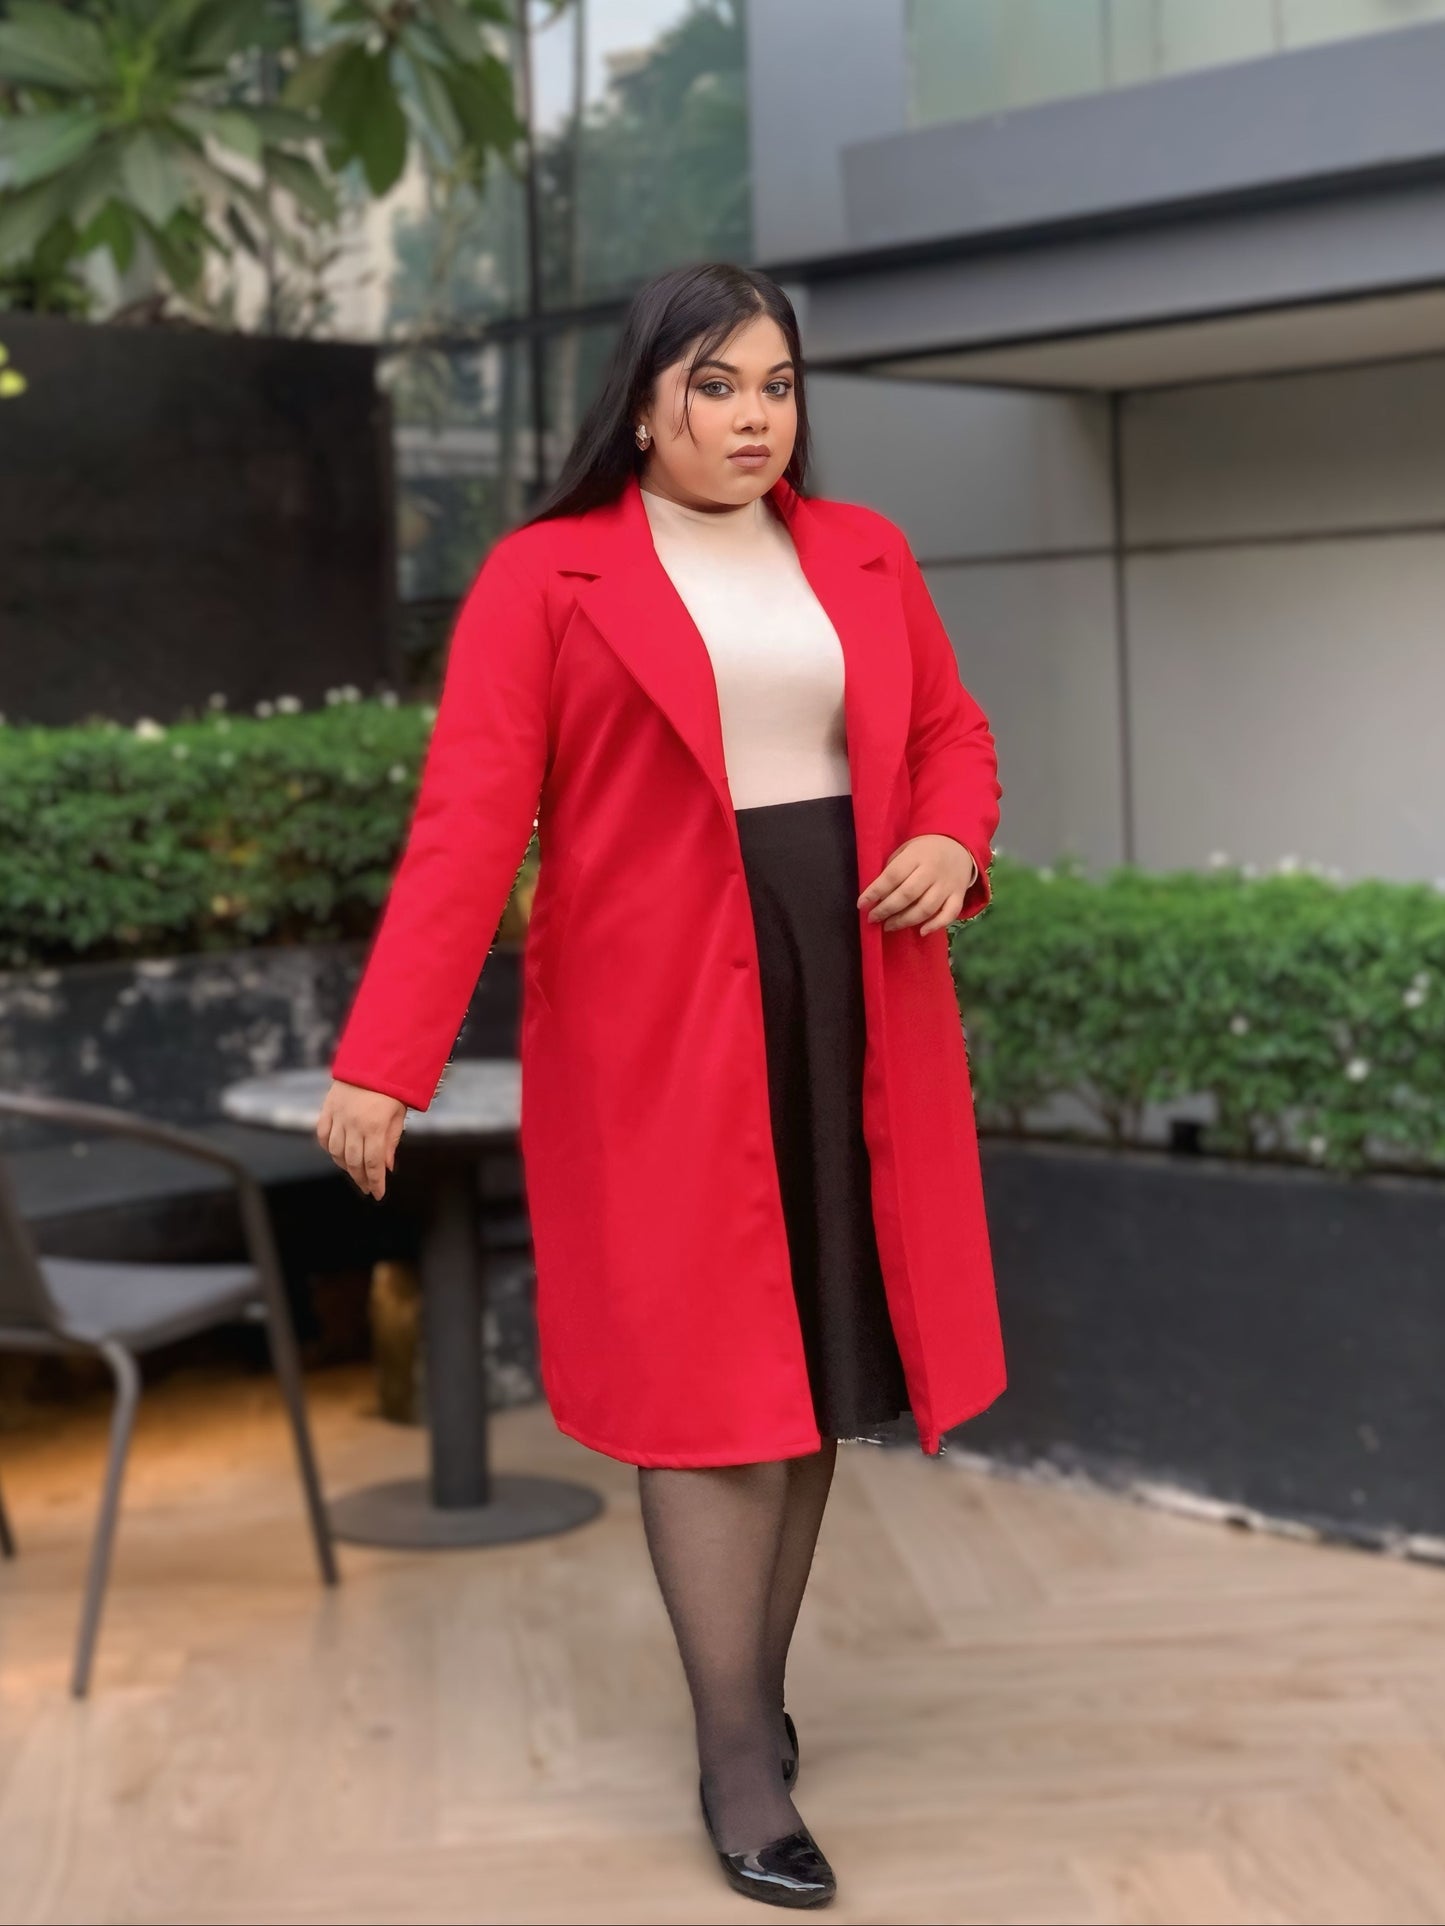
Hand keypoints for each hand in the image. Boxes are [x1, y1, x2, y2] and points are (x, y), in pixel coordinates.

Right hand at [316, 1080, 407, 1199]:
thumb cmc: (392, 1087)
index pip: (372, 1163)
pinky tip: (338, 1155)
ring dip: (345, 1166)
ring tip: (355, 1173)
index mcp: (375, 1125)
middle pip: (353, 1161)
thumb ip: (391, 1141)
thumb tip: (387, 1167)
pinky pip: (323, 1135)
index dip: (375, 1181)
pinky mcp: (327, 1109)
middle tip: (367, 1187)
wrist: (373, 1059)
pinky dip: (329, 1148)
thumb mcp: (398, 1114)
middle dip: (361, 1178)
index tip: (377, 1194)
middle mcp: (354, 1123)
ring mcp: (338, 1116)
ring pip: (336, 1151)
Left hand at [857, 834, 977, 935]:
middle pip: (908, 895)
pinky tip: (921, 932)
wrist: (958, 846)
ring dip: (905, 921)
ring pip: (926, 908)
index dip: (875, 892)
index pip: (893, 876)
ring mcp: (947, 885)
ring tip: (889, 926)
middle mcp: (932, 871)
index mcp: (916, 856)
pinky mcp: (959, 896)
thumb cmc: (925, 850)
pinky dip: (935, 925)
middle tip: (873, 918)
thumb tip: (876, 894)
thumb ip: (893, 868)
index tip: (862, 905)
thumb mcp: (906, 849)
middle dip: (886, 909)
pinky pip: (949, 914)